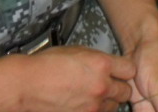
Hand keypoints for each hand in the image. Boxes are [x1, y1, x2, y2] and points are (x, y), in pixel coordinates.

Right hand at [9, 45, 135, 111]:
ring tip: (91, 95)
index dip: (124, 70)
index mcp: (101, 65)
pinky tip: (83, 104)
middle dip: (118, 87)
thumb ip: (97, 59)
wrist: (27, 85)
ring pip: (113, 107)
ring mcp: (93, 106)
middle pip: (126, 91)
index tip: (118, 70)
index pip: (130, 70)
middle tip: (107, 84)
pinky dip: (94, 110)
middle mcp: (101, 87)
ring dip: (107, 101)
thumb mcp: (77, 51)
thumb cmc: (47, 64)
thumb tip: (108, 65)